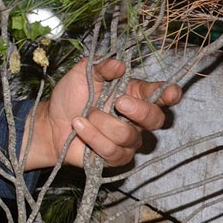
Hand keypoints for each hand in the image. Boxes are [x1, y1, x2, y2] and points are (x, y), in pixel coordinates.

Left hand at [22, 57, 180, 169]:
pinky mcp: (116, 157)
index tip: (171, 93)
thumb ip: (102, 67)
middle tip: (118, 102)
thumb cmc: (71, 96)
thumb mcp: (83, 74)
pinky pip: (112, 151)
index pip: (160, 95)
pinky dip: (92, 136)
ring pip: (128, 136)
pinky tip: (79, 127)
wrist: (51, 122)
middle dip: (138, 111)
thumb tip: (119, 65)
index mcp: (134, 94)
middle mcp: (136, 119)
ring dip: (102, 123)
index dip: (170, 94)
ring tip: (85, 115)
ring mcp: (128, 140)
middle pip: (156, 119)